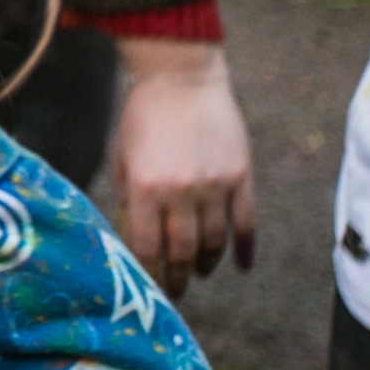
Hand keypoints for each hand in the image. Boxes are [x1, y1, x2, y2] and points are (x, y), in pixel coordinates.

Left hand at [105, 38, 258, 293]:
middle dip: (177, 278)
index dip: (148, 273)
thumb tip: (136, 243)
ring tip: (199, 271)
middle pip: (181, 252)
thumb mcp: (122, 159)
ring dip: (206, 263)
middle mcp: (180, 191)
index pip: (146, 247)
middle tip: (175, 292)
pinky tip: (241, 266)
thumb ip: (127, 200)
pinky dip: (244, 248)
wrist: (180, 77)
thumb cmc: (142, 117)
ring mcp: (214, 184)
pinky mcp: (240, 175)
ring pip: (214, 241)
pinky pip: (246, 222)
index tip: (147, 289)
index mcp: (144, 187)